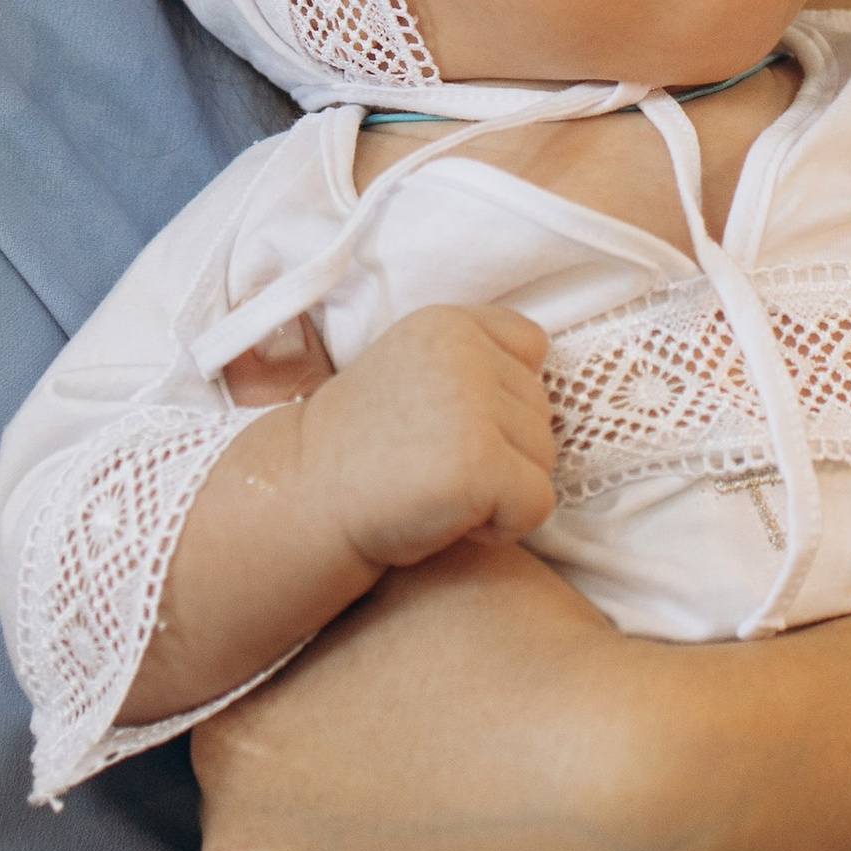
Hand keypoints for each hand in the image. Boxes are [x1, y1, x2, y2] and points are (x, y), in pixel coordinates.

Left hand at [198, 536, 664, 850]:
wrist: (647, 788)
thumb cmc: (544, 657)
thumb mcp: (430, 562)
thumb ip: (357, 556)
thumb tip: (337, 536)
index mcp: (236, 732)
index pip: (242, 718)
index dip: (308, 707)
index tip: (368, 707)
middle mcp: (238, 846)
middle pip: (256, 822)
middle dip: (315, 805)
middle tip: (411, 781)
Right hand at [299, 306, 557, 573]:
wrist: (305, 502)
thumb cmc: (363, 450)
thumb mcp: (412, 370)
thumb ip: (472, 361)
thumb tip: (544, 379)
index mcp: (448, 323)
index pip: (530, 347)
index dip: (502, 397)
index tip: (450, 423)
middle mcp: (463, 353)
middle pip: (541, 410)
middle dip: (503, 449)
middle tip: (434, 465)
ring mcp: (473, 406)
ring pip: (544, 457)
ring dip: (502, 488)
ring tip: (439, 489)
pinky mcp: (481, 463)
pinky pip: (536, 503)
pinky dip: (504, 526)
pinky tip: (451, 518)